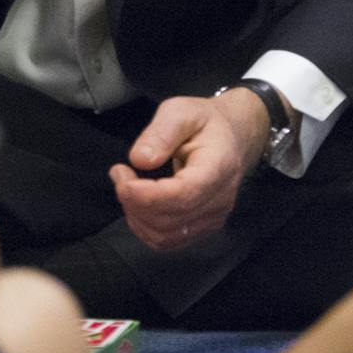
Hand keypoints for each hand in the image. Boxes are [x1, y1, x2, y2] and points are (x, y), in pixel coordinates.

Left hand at [107, 89, 266, 250]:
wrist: (233, 138)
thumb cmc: (206, 122)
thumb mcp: (182, 111)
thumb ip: (161, 132)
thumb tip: (140, 160)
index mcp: (218, 167)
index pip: (183, 195)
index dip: (146, 195)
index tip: (121, 176)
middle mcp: (220, 200)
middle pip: (170, 220)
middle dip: (134, 201)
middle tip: (119, 173)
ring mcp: (213, 218)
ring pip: (165, 236)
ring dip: (136, 216)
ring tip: (127, 186)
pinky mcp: (203, 228)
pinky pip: (168, 241)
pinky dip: (144, 227)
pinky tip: (138, 204)